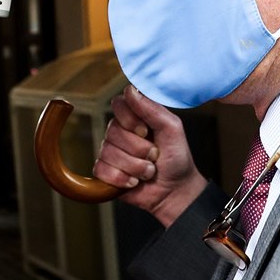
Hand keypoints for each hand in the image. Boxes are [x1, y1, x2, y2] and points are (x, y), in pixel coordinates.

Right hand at [93, 85, 206, 226]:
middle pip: (113, 132)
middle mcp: (119, 132)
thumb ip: (151, 108)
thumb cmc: (176, 158)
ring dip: (136, 167)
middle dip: (140, 149)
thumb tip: (129, 90)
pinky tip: (134, 181)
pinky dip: (123, 179)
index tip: (147, 131)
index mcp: (135, 117)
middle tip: (154, 155)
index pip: (118, 104)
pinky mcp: (105, 172)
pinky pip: (102, 170)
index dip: (130, 119)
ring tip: (148, 171)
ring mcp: (110, 152)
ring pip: (109, 153)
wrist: (175, 190)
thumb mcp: (172, 128)